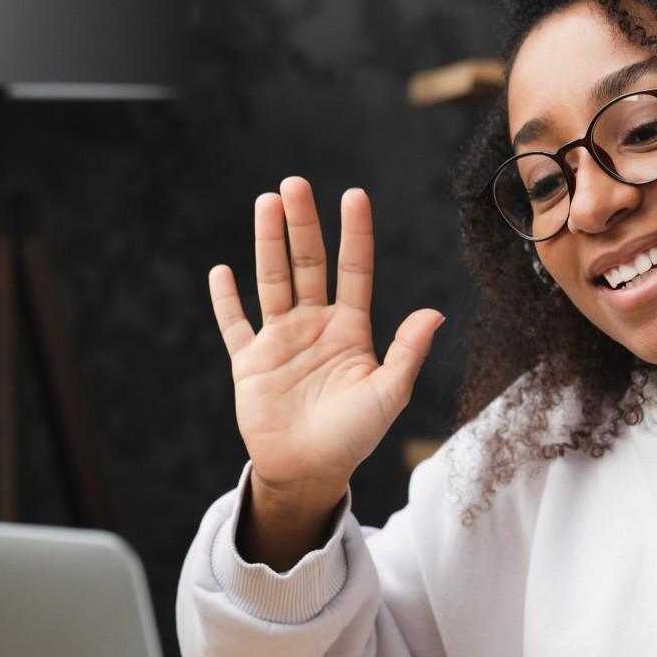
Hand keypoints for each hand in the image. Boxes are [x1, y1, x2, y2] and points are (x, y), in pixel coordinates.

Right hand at [208, 177, 445, 500]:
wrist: (310, 472)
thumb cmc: (354, 437)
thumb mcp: (387, 395)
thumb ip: (407, 353)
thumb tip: (435, 313)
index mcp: (350, 330)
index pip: (354, 270)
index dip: (354, 233)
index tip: (354, 195)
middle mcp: (314, 327)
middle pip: (308, 264)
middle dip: (302, 224)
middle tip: (295, 184)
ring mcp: (280, 341)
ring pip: (272, 280)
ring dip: (268, 243)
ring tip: (266, 203)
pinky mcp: (250, 363)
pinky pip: (235, 324)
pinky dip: (226, 299)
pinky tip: (221, 271)